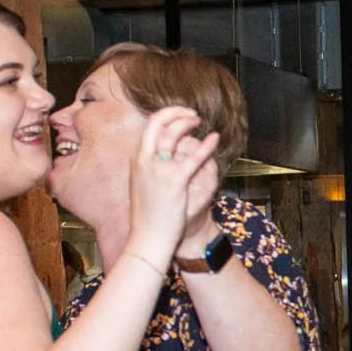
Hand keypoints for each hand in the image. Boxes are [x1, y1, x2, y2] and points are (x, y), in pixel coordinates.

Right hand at [128, 107, 219, 266]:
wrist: (148, 237)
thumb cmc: (147, 215)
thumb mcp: (141, 185)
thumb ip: (147, 167)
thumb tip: (155, 155)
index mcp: (136, 160)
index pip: (148, 128)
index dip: (164, 117)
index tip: (178, 117)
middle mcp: (143, 160)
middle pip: (157, 123)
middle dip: (175, 113)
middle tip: (191, 114)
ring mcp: (158, 169)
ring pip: (173, 134)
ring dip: (187, 123)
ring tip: (200, 122)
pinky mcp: (175, 180)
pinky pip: (194, 157)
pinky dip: (206, 145)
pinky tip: (215, 139)